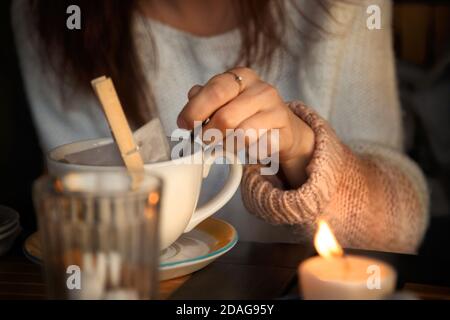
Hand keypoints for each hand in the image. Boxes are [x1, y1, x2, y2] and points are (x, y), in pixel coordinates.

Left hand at [177, 67, 314, 187]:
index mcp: (242, 76)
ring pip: (241, 135)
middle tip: (204, 140)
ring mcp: (275, 110)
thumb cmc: (246, 113)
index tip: (185, 125)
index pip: (214, 91)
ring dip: (227, 145)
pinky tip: (246, 147)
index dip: (194, 111)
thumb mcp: (224, 100)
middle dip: (208, 134)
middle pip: (225, 117)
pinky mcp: (284, 132)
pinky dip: (246, 152)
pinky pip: (257, 148)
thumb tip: (190, 103)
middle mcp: (261, 89)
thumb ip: (204, 99)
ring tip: (226, 143)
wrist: (282, 128)